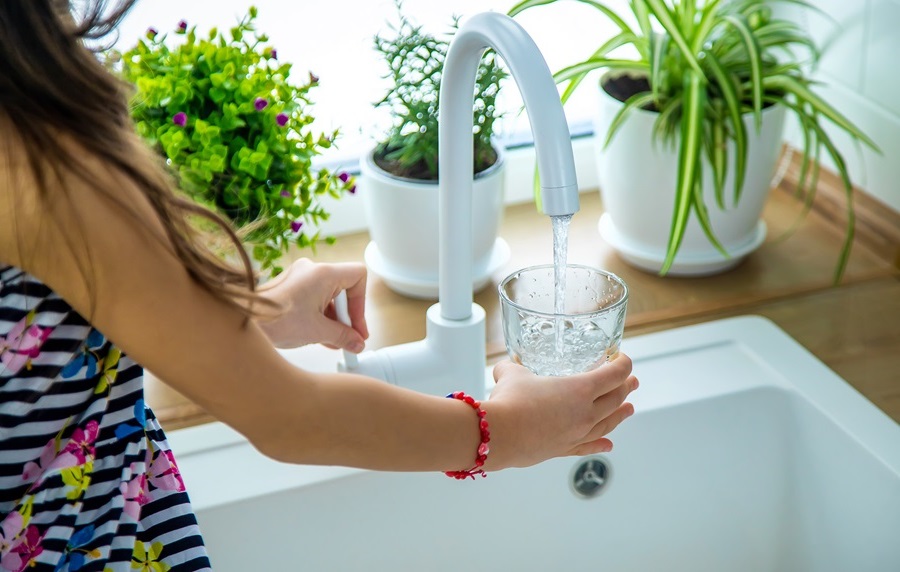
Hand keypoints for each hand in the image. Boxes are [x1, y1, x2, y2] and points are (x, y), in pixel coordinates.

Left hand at [256, 258, 368, 350]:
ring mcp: (300, 278)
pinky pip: (314, 299)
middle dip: (347, 316)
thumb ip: (343, 336)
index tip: (356, 325)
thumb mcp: (318, 332)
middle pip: (343, 288)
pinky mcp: (290, 287)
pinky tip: (321, 337)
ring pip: (329, 295)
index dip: (361, 303)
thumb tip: (357, 343)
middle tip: (349, 337)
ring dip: (334, 319)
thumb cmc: (275, 321)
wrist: (244, 323)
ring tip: (334, 341)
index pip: (358, 276)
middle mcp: (312, 270)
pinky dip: (321, 316)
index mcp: (323, 274)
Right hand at [482, 355, 636, 469]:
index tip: (621, 358)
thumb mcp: (512, 374)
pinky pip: (588, 446)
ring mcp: (577, 434)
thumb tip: (505, 369)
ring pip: (607, 424)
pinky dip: (601, 444)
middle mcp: (585, 413)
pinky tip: (609, 445)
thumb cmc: (509, 401)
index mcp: (579, 389)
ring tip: (630, 409)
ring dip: (621, 414)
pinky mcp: (563, 449)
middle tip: (632, 382)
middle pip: (616, 399)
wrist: (498, 435)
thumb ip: (514, 369)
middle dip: (626, 388)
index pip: (614, 374)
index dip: (622, 364)